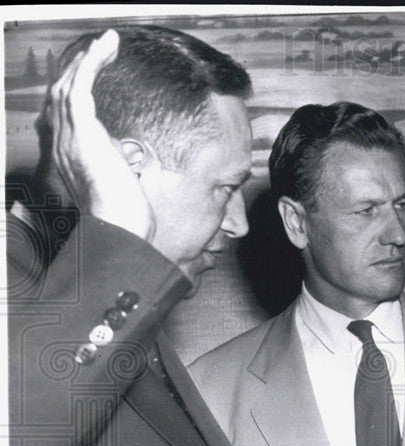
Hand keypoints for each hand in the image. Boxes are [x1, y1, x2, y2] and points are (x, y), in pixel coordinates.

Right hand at [45, 29, 154, 240]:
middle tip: (105, 50)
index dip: (78, 86)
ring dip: (88, 59)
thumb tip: (122, 149)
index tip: (97, 70)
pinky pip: (80, 87)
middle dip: (82, 67)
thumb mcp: (118, 179)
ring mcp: (69, 137)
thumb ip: (114, 160)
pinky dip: (92, 64)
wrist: (121, 228)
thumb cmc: (126, 212)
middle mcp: (62, 142)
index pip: (66, 111)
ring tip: (108, 43)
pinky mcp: (82, 133)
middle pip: (62, 92)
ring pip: (69, 84)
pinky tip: (105, 48)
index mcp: (70, 153)